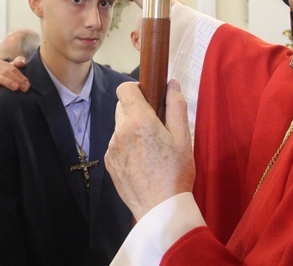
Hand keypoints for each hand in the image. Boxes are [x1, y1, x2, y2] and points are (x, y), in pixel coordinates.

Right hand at [0, 56, 28, 98]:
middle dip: (17, 80)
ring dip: (7, 82)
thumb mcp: (8, 71)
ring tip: (15, 88)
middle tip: (25, 88)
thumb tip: (23, 62)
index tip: (28, 85)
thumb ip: (16, 64)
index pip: (12, 69)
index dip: (21, 76)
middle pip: (6, 72)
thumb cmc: (0, 79)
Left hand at [105, 79, 194, 220]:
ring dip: (131, 129)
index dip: (136, 88)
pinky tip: (142, 161)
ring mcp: (112, 147)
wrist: (160, 208)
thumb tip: (172, 83)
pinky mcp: (109, 162)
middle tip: (155, 125)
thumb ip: (176, 106)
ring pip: (119, 126)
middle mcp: (120, 131)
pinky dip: (126, 146)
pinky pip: (116, 144)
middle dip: (136, 110)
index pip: (124, 89)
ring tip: (150, 148)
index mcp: (139, 120)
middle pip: (122, 107)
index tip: (148, 96)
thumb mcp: (183, 138)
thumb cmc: (176, 173)